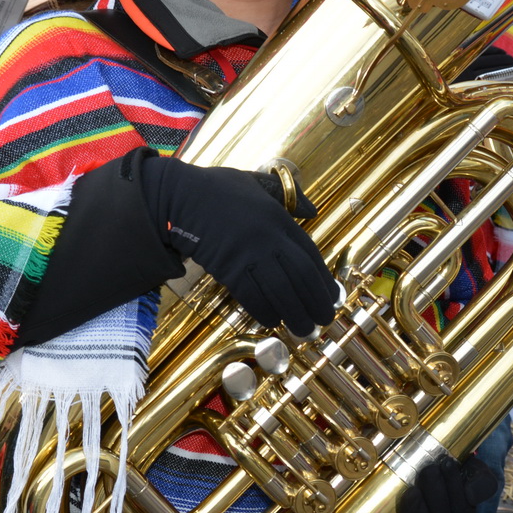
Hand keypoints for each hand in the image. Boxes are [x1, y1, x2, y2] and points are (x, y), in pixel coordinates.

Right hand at [140, 156, 335, 335]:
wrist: (180, 198)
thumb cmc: (217, 189)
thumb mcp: (258, 182)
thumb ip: (288, 196)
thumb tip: (312, 210)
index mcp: (279, 218)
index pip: (310, 253)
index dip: (323, 279)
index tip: (332, 297)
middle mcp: (269, 238)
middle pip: (300, 275)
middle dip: (315, 301)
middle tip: (324, 321)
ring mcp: (249, 254)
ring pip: (280, 290)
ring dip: (294, 313)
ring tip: (303, 330)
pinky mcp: (228, 268)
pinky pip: (251, 295)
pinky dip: (264, 310)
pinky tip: (272, 321)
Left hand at [388, 454, 497, 512]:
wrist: (434, 477)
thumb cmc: (457, 476)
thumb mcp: (477, 474)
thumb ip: (483, 482)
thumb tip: (471, 495)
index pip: (461, 511)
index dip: (454, 487)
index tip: (448, 463)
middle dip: (434, 492)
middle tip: (429, 469)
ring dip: (418, 510)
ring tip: (414, 489)